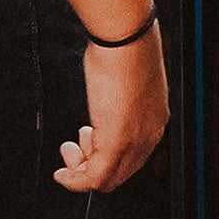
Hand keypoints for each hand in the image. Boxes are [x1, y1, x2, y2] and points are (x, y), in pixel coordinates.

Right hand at [57, 29, 169, 194]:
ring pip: (108, 179)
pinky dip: (76, 181)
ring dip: (82, 172)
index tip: (86, 144)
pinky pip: (95, 177)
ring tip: (69, 150)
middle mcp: (150, 134)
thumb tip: (104, 100)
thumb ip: (118, 98)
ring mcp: (135, 140)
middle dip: (92, 166)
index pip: (133, 157)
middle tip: (72, 150)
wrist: (126, 37)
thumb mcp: (123, 78)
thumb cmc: (124, 48)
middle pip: (121, 172)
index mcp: (155, 119)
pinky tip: (63, 175)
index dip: (106, 155)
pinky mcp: (117, 142)